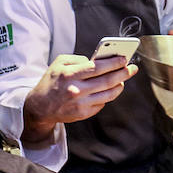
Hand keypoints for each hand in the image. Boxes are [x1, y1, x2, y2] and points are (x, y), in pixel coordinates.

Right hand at [23, 54, 137, 139]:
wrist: (40, 106)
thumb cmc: (52, 81)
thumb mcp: (59, 63)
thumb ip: (78, 59)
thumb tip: (98, 61)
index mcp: (69, 74)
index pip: (97, 67)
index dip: (113, 63)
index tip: (124, 59)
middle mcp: (76, 90)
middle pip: (107, 81)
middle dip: (123, 73)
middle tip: (132, 68)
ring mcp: (80, 104)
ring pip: (108, 94)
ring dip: (120, 85)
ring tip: (124, 79)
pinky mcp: (83, 114)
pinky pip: (102, 103)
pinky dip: (108, 95)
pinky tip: (109, 90)